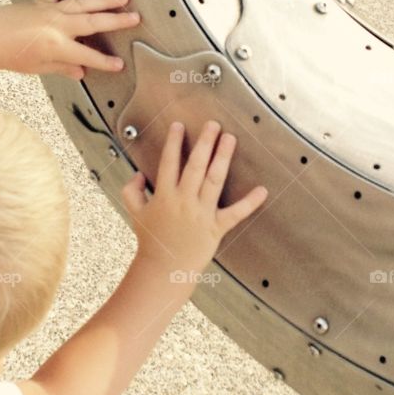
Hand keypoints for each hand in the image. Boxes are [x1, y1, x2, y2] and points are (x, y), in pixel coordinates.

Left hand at [0, 0, 139, 78]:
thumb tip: (80, 71)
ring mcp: (50, 11)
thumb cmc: (7, 55)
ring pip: (83, 3)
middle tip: (134, 18)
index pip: (88, 56)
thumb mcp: (38, 68)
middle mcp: (57, 26)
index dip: (105, 62)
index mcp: (57, 46)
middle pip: (93, 23)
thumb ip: (62, 68)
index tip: (118, 65)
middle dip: (116, 21)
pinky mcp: (40, 1)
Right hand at [121, 120, 267, 269]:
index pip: (169, 163)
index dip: (173, 143)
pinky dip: (250, 203)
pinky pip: (235, 213)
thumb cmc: (151, 240)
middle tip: (213, 124)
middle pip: (195, 166)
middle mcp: (183, 201)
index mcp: (164, 195)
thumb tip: (138, 174)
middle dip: (204, 143)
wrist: (164, 269)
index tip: (179, 126)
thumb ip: (131, 191)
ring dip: (222, 158)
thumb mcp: (134, 213)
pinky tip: (262, 190)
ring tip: (230, 139)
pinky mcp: (216, 227)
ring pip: (213, 181)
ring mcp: (201, 213)